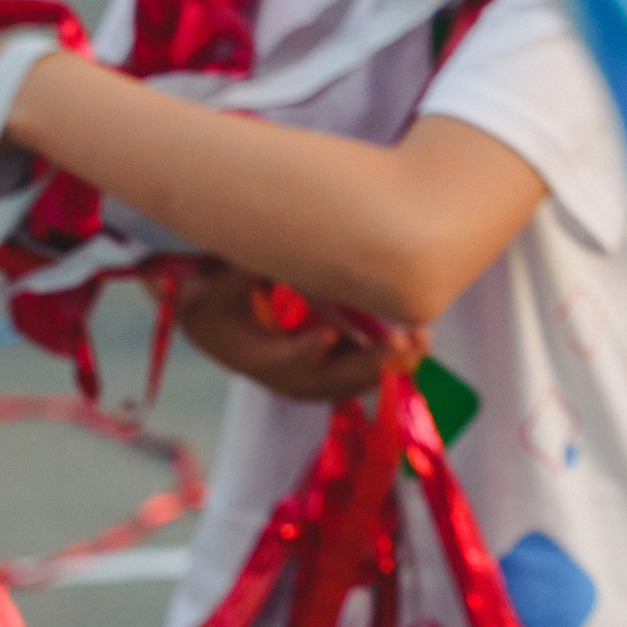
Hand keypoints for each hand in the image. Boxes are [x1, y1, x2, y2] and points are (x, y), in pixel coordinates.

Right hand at [177, 260, 430, 401]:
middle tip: (400, 345)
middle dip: (360, 366)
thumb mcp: (217, 273)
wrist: (206, 306)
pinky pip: (348, 373)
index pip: (272, 360)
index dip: (299, 352)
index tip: (327, 336)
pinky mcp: (311, 366)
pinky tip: (414, 342)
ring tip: (419, 344)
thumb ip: (244, 264)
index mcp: (237, 349)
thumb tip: (274, 243)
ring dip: (381, 368)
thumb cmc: (209, 282)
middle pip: (316, 382)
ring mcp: (291, 374)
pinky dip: (379, 361)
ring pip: (338, 383)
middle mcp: (268, 372)